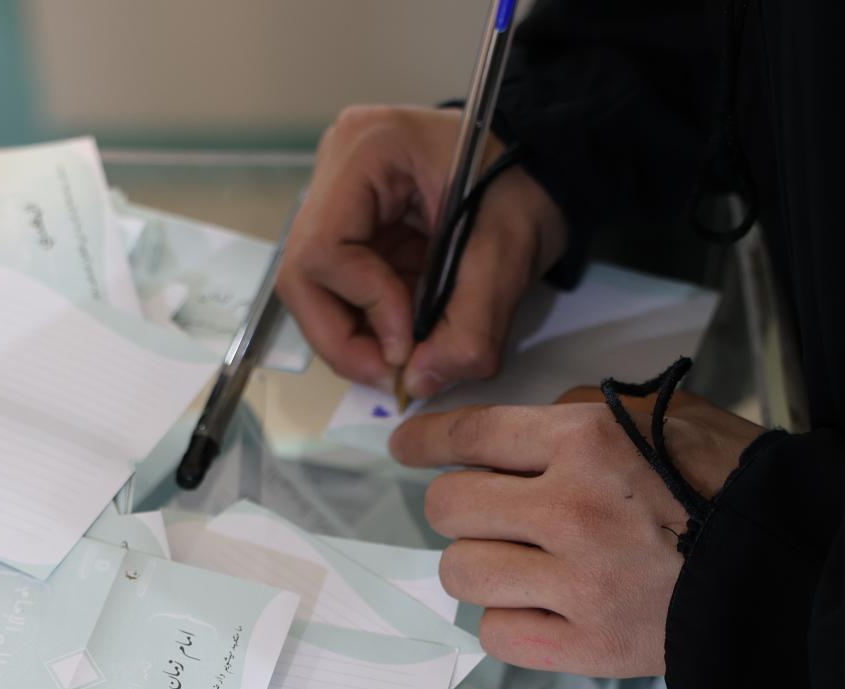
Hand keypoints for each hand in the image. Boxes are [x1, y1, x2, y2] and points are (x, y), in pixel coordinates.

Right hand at [278, 105, 568, 400]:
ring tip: (406, 356)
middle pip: (303, 276)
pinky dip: (369, 325)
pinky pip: (339, 291)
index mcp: (367, 150)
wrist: (541, 165)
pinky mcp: (351, 227)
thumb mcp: (507, 253)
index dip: (363, 308)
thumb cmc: (526, 184)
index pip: (325, 250)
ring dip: (355, 337)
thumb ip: (469, 326)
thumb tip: (419, 383)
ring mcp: (338, 199)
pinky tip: (405, 332)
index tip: (409, 345)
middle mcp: (336, 169)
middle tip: (394, 374)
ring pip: (313, 292)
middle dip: (344, 338)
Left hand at [391, 386, 763, 675]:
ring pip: (462, 573)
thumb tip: (515, 438)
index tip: (406, 448)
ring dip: (480, 566)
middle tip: (483, 516)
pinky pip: (497, 635)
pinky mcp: (586, 646)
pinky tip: (541, 608)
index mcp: (587, 443)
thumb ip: (582, 421)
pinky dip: (510, 622)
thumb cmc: (729, 484)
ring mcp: (575, 583)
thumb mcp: (662, 419)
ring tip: (518, 566)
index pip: (470, 435)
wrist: (785, 566)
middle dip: (456, 508)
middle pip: (449, 507)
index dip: (425, 441)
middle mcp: (569, 508)